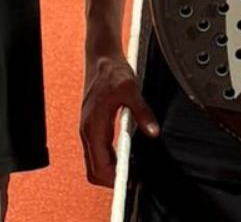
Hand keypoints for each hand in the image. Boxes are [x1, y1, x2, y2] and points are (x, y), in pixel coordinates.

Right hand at [79, 52, 158, 186]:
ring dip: (111, 170)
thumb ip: (143, 113)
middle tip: (136, 180)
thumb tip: (153, 132)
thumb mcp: (131, 90)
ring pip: (94, 162)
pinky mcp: (92, 125)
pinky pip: (97, 151)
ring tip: (134, 171)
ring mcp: (87, 129)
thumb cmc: (112, 71)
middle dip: (113, 180)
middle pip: (94, 170)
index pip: (99, 166)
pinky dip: (110, 159)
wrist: (100, 56)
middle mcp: (87, 131)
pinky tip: (127, 157)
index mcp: (93, 126)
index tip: (130, 184)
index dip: (115, 180)